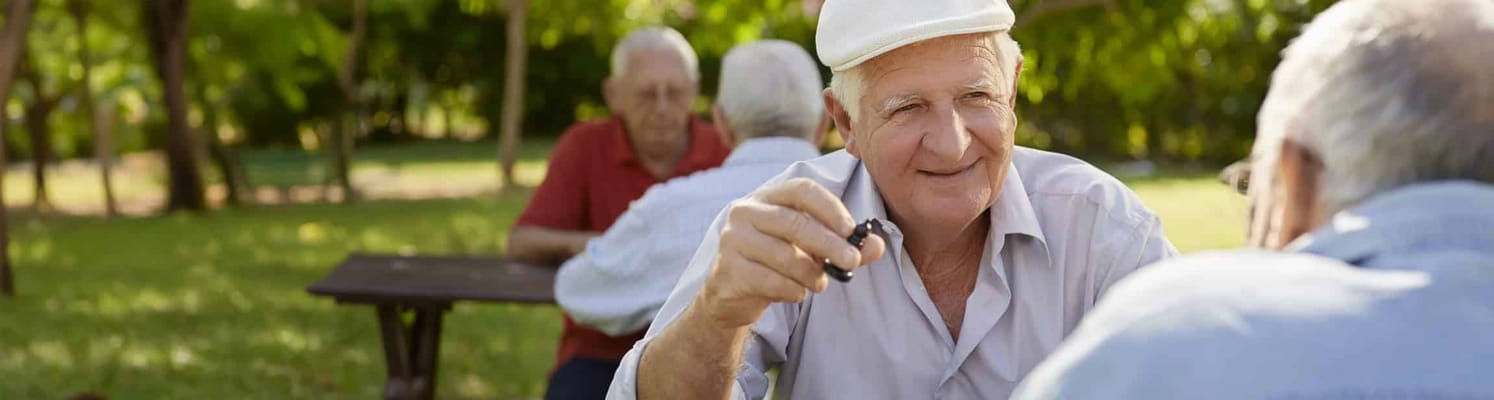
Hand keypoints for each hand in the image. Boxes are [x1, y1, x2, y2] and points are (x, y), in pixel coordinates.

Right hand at [693, 178, 886, 329]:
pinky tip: (797, 292)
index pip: (801, 190)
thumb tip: (877, 246)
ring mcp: (732, 240)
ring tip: (820, 283)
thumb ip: (845, 245)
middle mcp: (745, 212)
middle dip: (829, 244)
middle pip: (793, 223)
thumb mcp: (812, 250)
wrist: (730, 295)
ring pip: (784, 256)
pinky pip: (770, 281)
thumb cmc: (776, 263)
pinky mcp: (728, 270)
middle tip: (852, 261)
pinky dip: (792, 290)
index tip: (851, 229)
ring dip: (811, 274)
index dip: (829, 207)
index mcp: (767, 197)